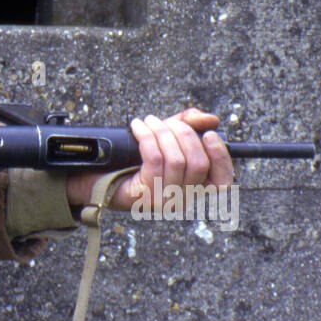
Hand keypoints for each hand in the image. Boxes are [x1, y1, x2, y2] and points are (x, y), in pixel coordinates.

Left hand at [64, 109, 234, 211]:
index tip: (209, 134)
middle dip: (184, 134)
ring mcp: (165, 201)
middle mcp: (183, 200)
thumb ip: (189, 126)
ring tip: (149, 121)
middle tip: (167, 122)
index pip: (223, 182)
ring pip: (175, 159)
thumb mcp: (165, 139)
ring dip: (162, 132)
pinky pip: (154, 159)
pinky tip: (137, 126)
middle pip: (198, 163)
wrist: (98, 177)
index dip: (221, 157)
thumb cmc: (134, 159)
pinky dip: (146, 136)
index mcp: (194, 189)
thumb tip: (211, 119)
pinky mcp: (145, 196)